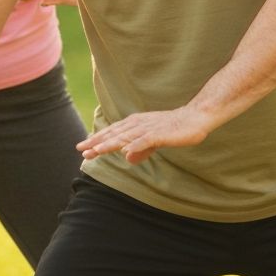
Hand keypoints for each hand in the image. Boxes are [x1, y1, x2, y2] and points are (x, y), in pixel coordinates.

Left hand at [77, 107, 213, 164]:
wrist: (195, 118)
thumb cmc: (175, 129)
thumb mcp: (155, 141)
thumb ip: (141, 149)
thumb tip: (126, 158)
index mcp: (137, 124)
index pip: (114, 132)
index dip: (98, 139)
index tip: (83, 147)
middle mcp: (140, 124)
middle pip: (115, 133)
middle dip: (97, 141)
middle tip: (80, 148)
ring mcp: (150, 128)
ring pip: (126, 136)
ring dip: (111, 143)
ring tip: (96, 149)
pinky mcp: (161, 133)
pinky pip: (146, 140)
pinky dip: (135, 145)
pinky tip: (126, 151)